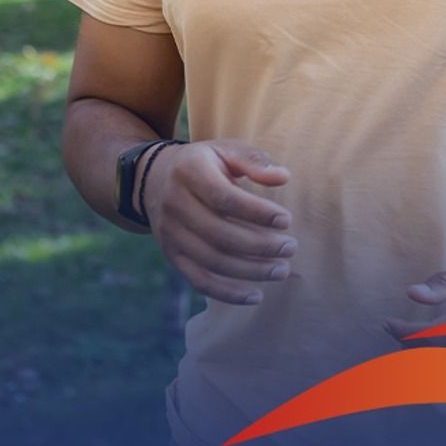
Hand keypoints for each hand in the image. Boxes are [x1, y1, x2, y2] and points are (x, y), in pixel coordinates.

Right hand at [141, 140, 296, 306]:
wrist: (155, 179)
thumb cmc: (205, 163)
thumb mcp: (226, 150)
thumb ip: (254, 161)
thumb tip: (284, 177)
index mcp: (190, 172)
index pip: (225, 198)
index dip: (257, 212)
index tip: (286, 220)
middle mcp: (175, 204)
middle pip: (220, 234)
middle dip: (260, 246)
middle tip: (290, 248)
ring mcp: (170, 233)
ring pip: (212, 261)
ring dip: (250, 271)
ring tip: (282, 270)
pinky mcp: (172, 255)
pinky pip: (199, 280)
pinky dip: (227, 292)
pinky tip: (256, 295)